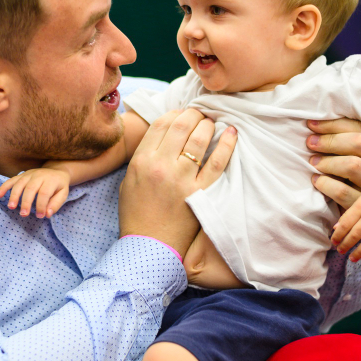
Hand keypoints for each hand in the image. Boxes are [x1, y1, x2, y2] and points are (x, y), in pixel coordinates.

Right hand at [0, 168, 70, 217]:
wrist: (56, 170)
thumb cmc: (59, 186)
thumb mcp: (63, 194)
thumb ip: (56, 204)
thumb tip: (47, 214)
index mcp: (51, 180)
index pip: (44, 193)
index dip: (41, 205)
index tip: (40, 216)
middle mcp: (39, 175)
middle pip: (30, 188)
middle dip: (26, 202)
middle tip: (23, 214)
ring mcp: (29, 174)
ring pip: (19, 184)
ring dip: (14, 195)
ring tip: (11, 207)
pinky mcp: (22, 175)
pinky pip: (11, 180)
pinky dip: (4, 187)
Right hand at [118, 109, 236, 256]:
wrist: (149, 247)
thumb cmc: (137, 214)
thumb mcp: (129, 180)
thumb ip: (143, 156)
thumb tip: (163, 135)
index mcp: (142, 161)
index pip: (162, 124)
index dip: (175, 113)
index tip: (183, 114)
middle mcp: (161, 165)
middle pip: (182, 124)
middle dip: (194, 114)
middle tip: (200, 115)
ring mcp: (183, 178)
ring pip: (200, 137)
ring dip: (208, 124)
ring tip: (212, 124)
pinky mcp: (201, 192)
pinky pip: (218, 161)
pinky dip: (226, 143)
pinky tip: (231, 133)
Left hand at [306, 118, 360, 208]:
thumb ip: (348, 140)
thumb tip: (316, 123)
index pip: (360, 129)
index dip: (333, 125)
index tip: (311, 124)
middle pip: (359, 144)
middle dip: (330, 141)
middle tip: (310, 143)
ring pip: (352, 166)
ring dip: (328, 161)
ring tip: (313, 162)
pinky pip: (343, 192)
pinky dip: (326, 184)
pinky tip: (317, 181)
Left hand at [331, 184, 360, 265]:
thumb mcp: (360, 202)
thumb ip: (348, 215)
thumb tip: (335, 229)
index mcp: (360, 208)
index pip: (346, 224)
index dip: (338, 235)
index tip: (333, 242)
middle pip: (356, 234)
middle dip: (346, 244)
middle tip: (340, 251)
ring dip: (359, 252)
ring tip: (351, 258)